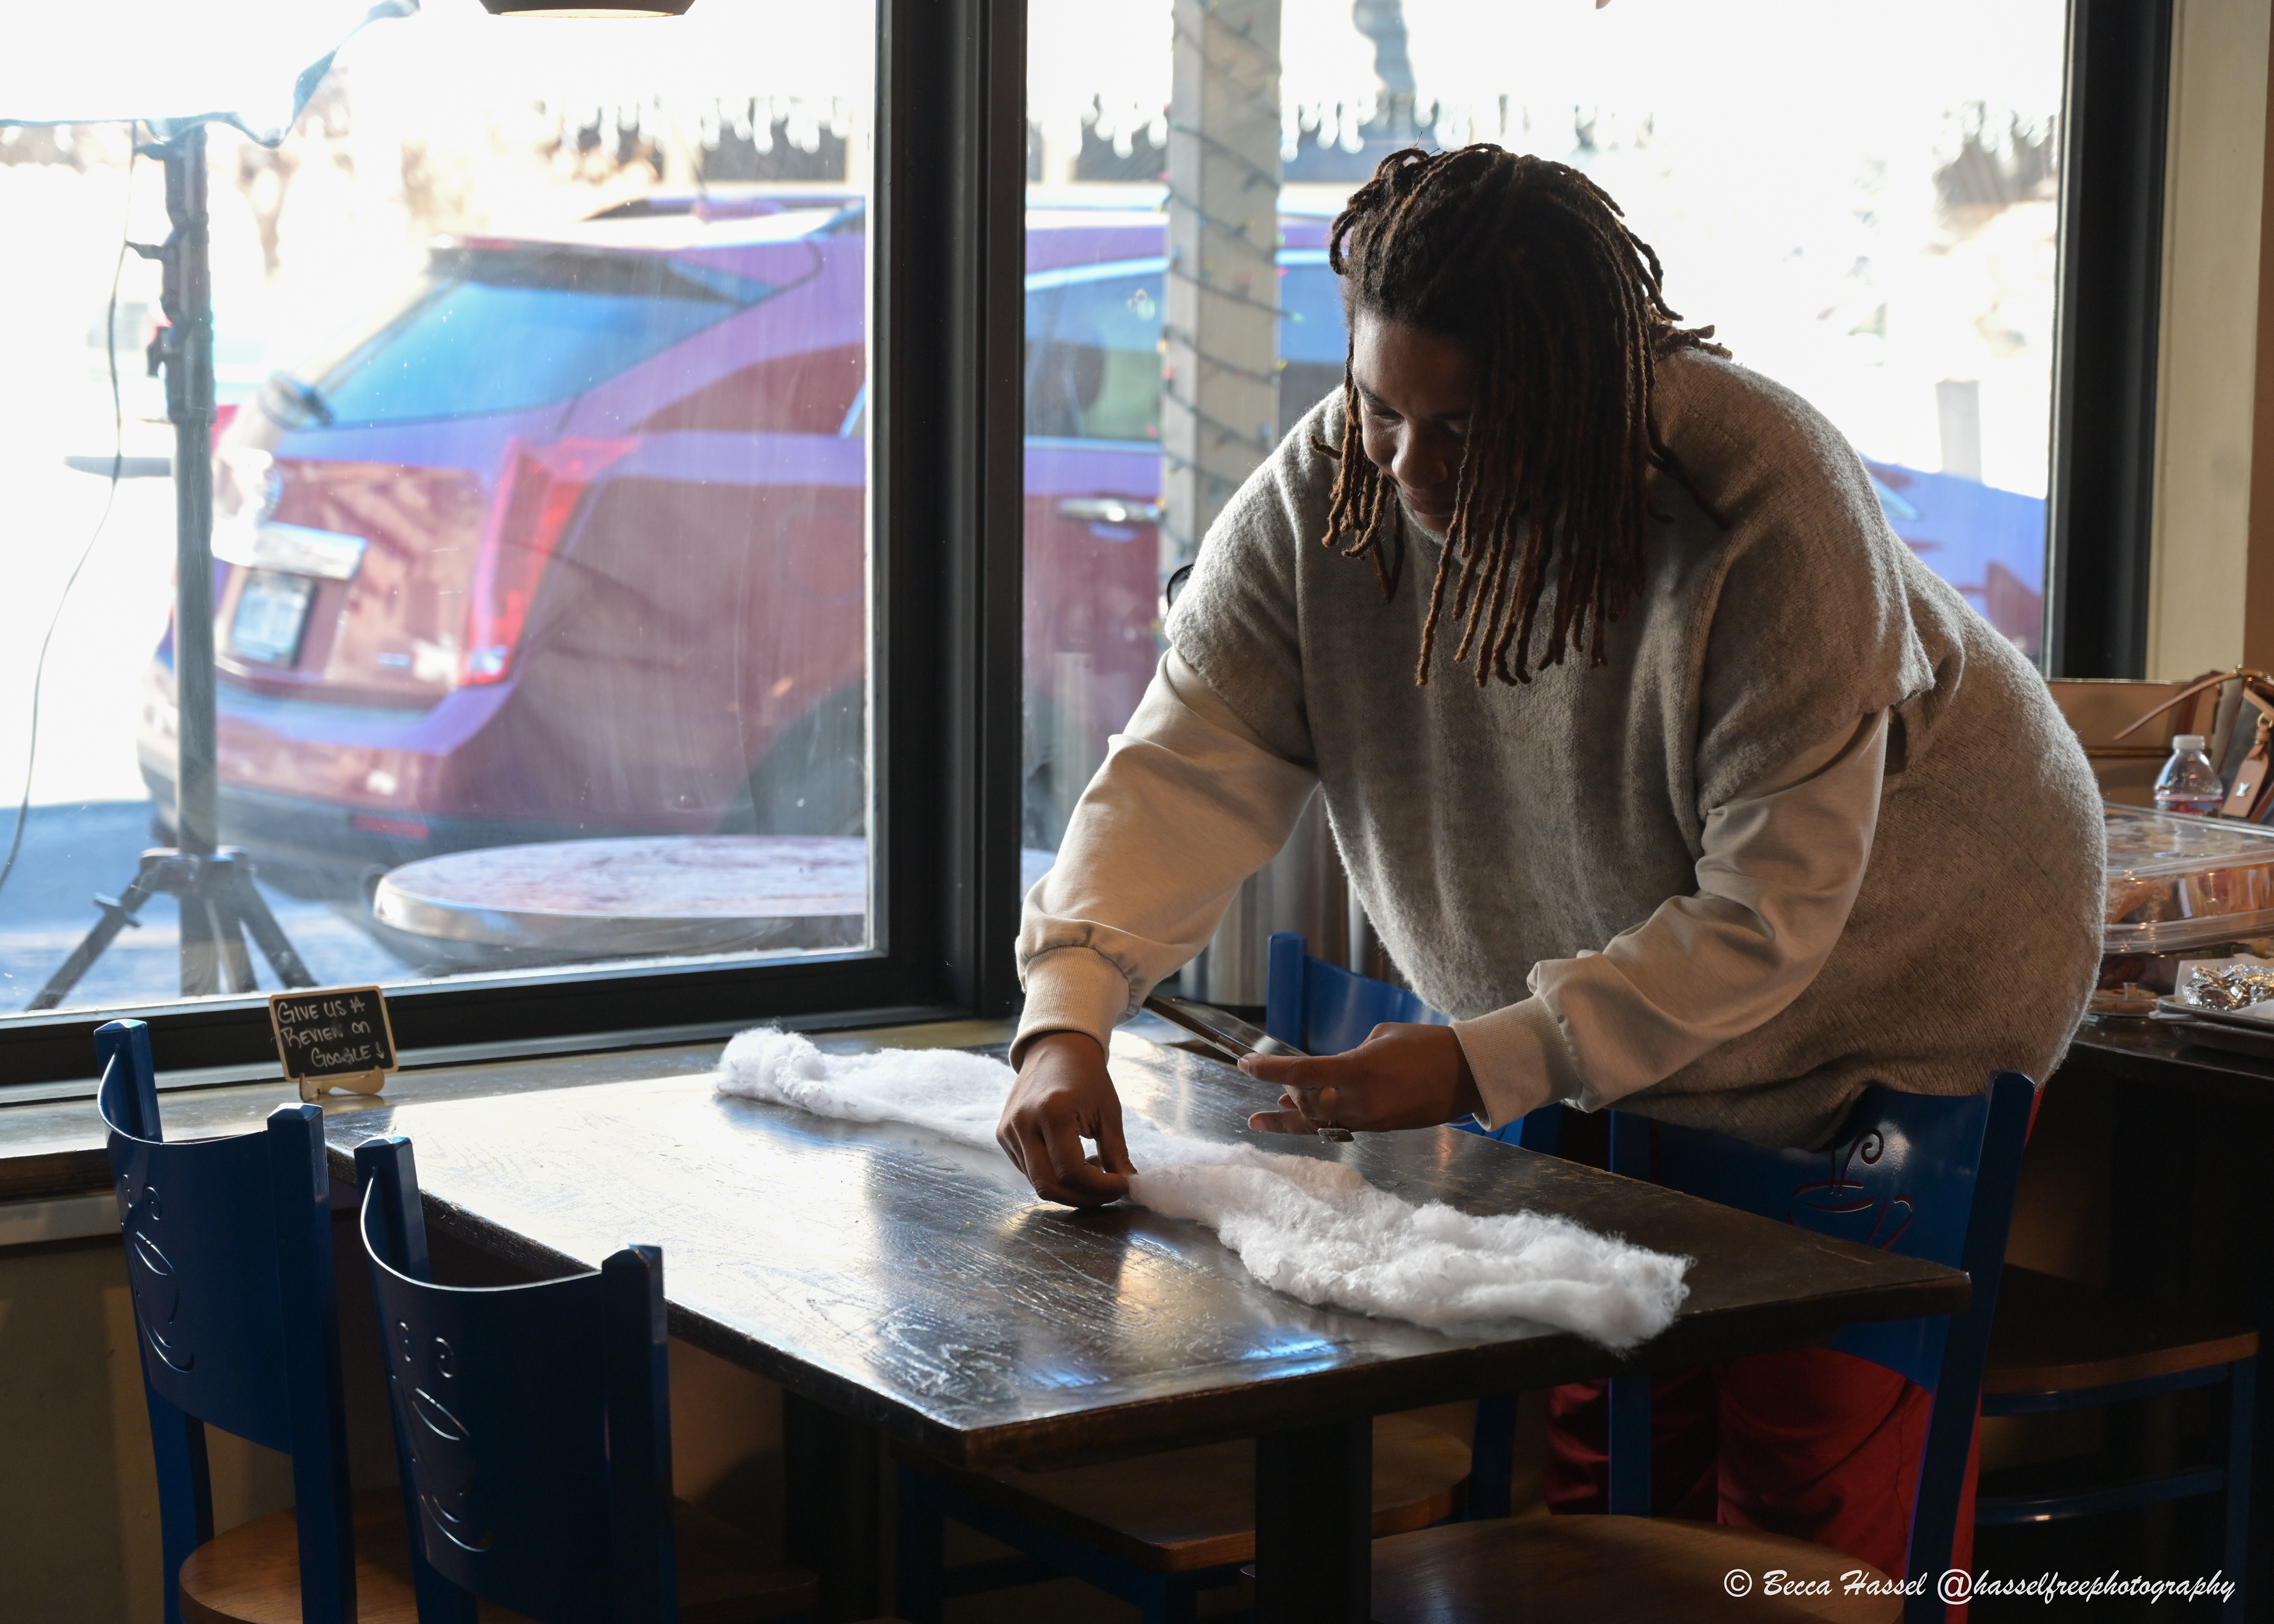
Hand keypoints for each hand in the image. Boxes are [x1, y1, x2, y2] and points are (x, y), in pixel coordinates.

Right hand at [996, 1031, 1135, 1206]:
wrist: (1055, 1050)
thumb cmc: (1087, 1077)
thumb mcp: (1109, 1112)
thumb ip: (1116, 1153)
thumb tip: (1128, 1185)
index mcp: (1052, 1112)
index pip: (1072, 1172)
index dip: (1100, 1187)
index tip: (1122, 1185)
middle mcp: (1024, 1123)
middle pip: (1049, 1186)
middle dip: (1083, 1197)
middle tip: (1109, 1191)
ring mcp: (1008, 1131)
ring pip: (1037, 1183)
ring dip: (1069, 1188)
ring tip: (1093, 1168)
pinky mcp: (1002, 1135)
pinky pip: (1028, 1171)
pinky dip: (1053, 1176)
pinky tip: (1072, 1160)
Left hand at [1240, 1023, 1482, 1134]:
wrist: (1468, 1075)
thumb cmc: (1427, 1045)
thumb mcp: (1380, 1037)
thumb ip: (1350, 1056)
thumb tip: (1333, 1072)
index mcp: (1358, 1070)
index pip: (1301, 1073)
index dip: (1268, 1071)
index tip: (1244, 1065)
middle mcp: (1359, 1101)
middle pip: (1305, 1105)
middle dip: (1285, 1094)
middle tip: (1269, 1082)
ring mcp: (1370, 1119)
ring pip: (1319, 1123)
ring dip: (1291, 1117)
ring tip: (1264, 1116)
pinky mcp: (1380, 1128)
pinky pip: (1340, 1126)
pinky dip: (1319, 1120)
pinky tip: (1303, 1116)